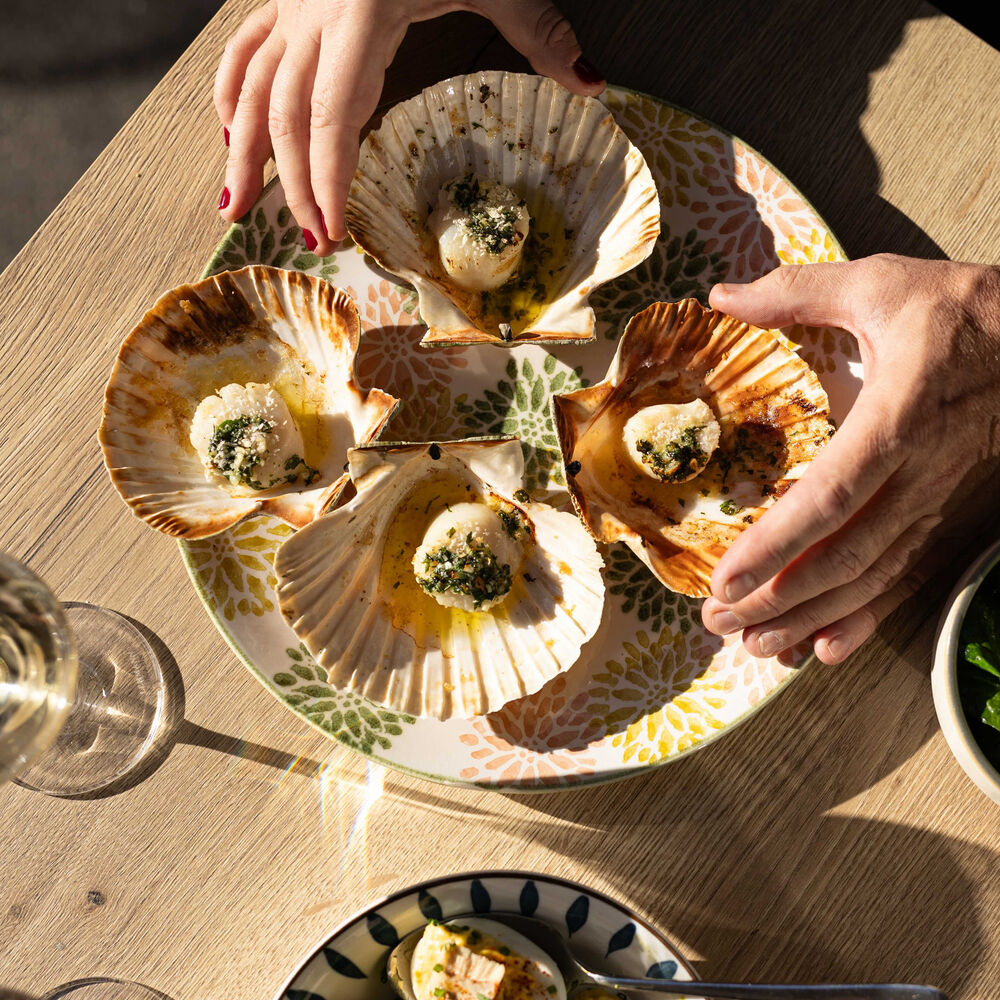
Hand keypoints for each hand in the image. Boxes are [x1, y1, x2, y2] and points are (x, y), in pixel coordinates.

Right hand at [214, 0, 605, 253]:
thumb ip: (540, 31)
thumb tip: (592, 84)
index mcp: (359, 13)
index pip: (330, 115)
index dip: (325, 179)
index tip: (331, 230)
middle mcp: (314, 12)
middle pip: (286, 114)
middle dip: (292, 183)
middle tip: (308, 238)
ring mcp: (291, 4)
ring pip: (250, 85)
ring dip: (242, 150)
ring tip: (234, 206)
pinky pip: (243, 48)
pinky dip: (230, 91)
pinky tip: (229, 132)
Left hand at [701, 254, 999, 664]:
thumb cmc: (965, 310)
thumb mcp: (882, 284)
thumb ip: (798, 292)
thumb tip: (722, 293)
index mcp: (898, 417)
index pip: (829, 497)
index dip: (776, 545)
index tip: (725, 581)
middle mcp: (919, 473)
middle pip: (843, 555)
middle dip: (777, 598)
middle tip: (717, 622)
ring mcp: (936, 501)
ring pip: (871, 576)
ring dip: (810, 616)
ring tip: (752, 645)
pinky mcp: (945, 514)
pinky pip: (904, 576)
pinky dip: (865, 618)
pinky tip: (825, 648)